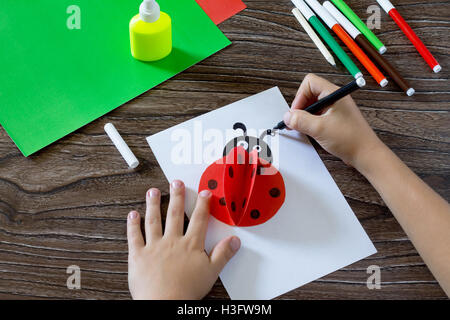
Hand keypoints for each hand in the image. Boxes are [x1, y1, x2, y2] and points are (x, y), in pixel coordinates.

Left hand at [127, 180, 240, 299]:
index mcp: (190, 245)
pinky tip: (132, 214)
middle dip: (177, 196)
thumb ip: (223, 254)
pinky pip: (134, 237)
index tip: (204, 193)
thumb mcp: (211, 273)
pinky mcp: (138, 255)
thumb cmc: (186, 291)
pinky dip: (132, 225)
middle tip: (176, 182)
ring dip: (154, 204)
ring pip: (154, 221)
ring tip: (153, 191)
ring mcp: (154, 247)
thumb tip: (234, 241)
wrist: (163, 303)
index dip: (203, 205)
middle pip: (176, 214)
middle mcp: (172, 241)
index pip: (199, 220)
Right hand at [283, 74, 384, 168]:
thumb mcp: (319, 129)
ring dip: (304, 116)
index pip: (310, 83)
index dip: (299, 96)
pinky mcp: (335, 118)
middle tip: (295, 122)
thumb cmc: (350, 139)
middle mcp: (335, 98)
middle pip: (309, 93)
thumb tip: (287, 116)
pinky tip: (310, 131)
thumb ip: (300, 121)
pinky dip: (310, 122)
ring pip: (313, 105)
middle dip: (300, 107)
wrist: (365, 154)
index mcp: (334, 94)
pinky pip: (318, 115)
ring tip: (302, 128)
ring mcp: (335, 108)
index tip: (296, 112)